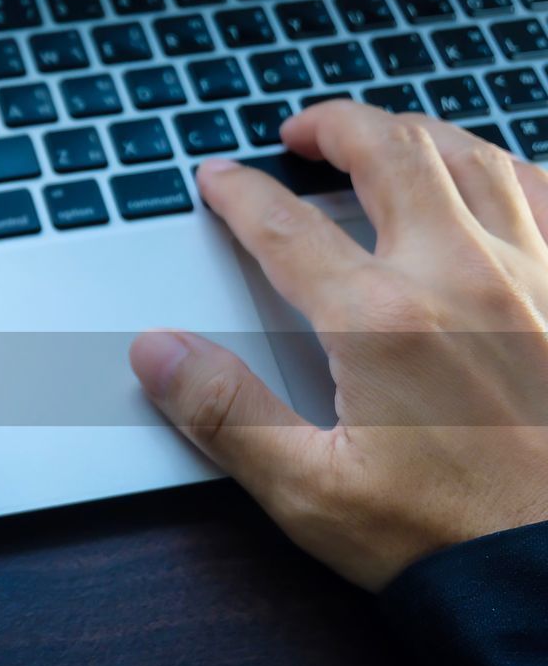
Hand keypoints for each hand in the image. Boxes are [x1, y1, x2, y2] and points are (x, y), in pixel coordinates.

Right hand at [129, 101, 547, 590]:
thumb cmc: (444, 541)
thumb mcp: (307, 491)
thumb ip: (222, 412)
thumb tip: (155, 351)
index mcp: (383, 322)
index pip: (288, 227)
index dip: (241, 194)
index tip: (217, 180)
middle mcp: (463, 278)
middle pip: (391, 152)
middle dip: (335, 125)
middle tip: (300, 132)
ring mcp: (536, 278)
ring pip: (474, 156)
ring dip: (417, 134)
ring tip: (385, 141)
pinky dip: (510, 169)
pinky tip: (492, 178)